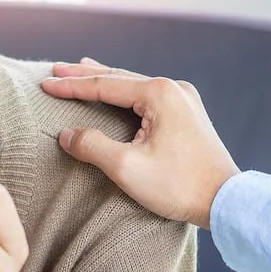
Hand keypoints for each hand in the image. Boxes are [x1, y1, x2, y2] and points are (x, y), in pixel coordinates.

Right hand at [42, 58, 240, 228]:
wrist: (225, 201)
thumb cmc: (179, 186)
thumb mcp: (127, 168)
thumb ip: (92, 146)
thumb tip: (66, 134)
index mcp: (158, 94)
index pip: (103, 86)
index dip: (71, 87)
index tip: (45, 85)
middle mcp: (173, 89)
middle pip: (118, 78)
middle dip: (85, 75)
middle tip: (56, 70)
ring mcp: (184, 100)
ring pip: (134, 86)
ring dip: (105, 81)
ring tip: (81, 70)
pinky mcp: (189, 115)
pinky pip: (148, 97)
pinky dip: (125, 94)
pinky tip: (118, 93)